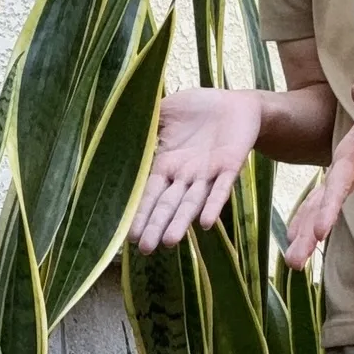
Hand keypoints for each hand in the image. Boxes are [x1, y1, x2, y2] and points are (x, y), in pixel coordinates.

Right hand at [128, 86, 263, 251]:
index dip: (140, 212)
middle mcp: (185, 175)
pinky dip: (213, 205)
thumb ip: (146, 122)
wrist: (237, 104)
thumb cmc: (198, 108)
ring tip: (169, 242)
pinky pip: (221, 189)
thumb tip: (117, 127)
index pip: (149, 193)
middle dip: (156, 225)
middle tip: (144, 248)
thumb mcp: (166, 111)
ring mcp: (207, 173)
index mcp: (167, 163)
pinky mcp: (230, 166)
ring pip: (191, 202)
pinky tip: (205, 223)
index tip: (128, 234)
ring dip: (180, 222)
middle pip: (167, 204)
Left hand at [284, 74, 353, 267]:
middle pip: (329, 206)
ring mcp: (352, 174)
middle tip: (295, 264)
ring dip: (307, 235)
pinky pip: (326, 200)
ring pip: (325, 208)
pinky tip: (295, 235)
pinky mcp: (350, 172)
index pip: (341, 183)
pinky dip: (310, 218)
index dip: (330, 207)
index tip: (320, 233)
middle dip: (311, 235)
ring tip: (293, 263)